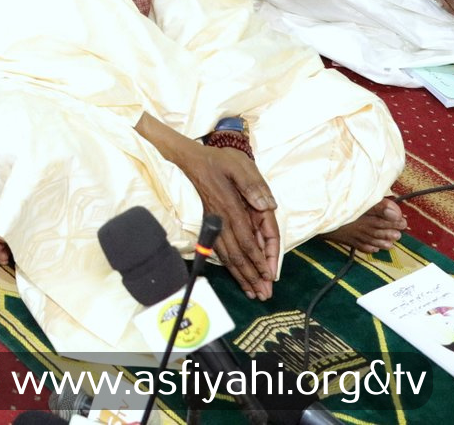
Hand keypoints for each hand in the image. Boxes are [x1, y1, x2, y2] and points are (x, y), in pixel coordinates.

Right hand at [176, 143, 279, 300]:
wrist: (184, 159)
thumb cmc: (214, 159)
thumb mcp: (237, 163)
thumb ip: (253, 184)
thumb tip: (267, 205)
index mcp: (231, 206)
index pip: (249, 239)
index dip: (260, 259)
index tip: (270, 276)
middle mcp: (221, 219)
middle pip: (239, 254)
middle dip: (252, 276)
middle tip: (263, 295)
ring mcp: (213, 224)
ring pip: (227, 256)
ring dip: (240, 275)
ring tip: (251, 291)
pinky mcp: (207, 224)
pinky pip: (219, 250)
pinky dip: (228, 266)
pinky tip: (235, 274)